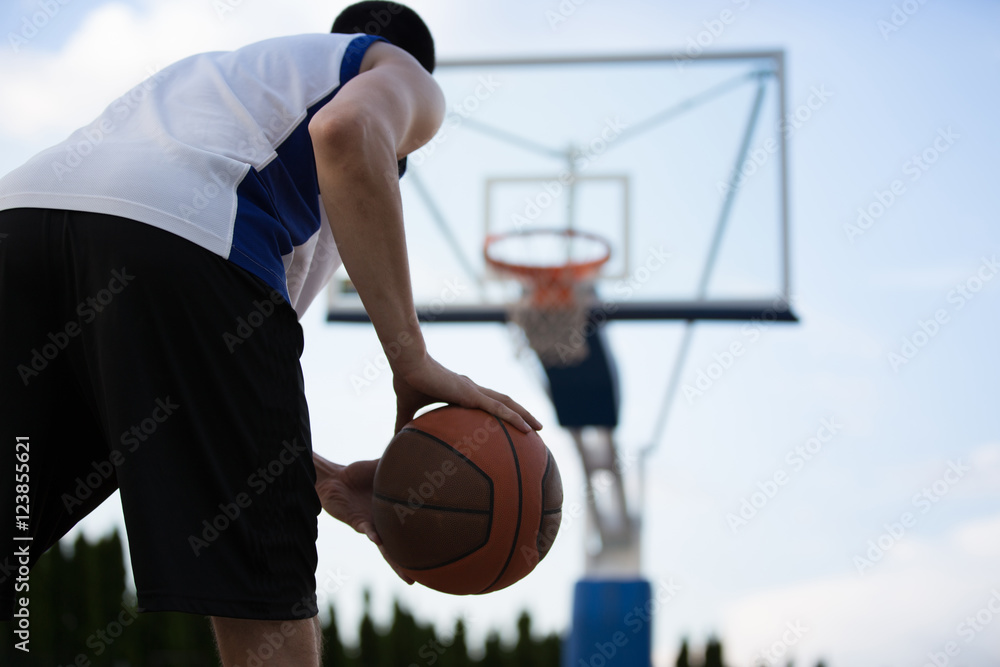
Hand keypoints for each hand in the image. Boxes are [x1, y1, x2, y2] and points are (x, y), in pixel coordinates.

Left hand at [314, 457, 413, 584]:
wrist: (334, 478)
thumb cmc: (359, 475)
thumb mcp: (385, 469)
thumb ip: (402, 464)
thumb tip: (422, 447)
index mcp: (391, 514)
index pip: (410, 531)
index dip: (422, 543)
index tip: (437, 556)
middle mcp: (382, 524)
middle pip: (397, 548)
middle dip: (407, 565)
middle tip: (419, 579)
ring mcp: (370, 524)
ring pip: (384, 546)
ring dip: (393, 559)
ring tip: (406, 573)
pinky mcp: (355, 520)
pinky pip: (366, 529)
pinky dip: (372, 533)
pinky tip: (379, 539)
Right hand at [391, 353, 542, 433]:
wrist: (407, 365)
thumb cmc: (407, 381)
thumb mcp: (406, 408)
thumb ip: (404, 423)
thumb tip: (394, 440)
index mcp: (460, 392)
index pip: (484, 402)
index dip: (497, 412)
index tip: (506, 424)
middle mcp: (472, 390)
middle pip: (502, 402)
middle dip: (519, 414)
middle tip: (533, 428)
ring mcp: (474, 391)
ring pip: (507, 404)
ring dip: (524, 415)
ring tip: (538, 428)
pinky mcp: (472, 394)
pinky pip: (500, 409)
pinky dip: (515, 418)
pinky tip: (528, 429)